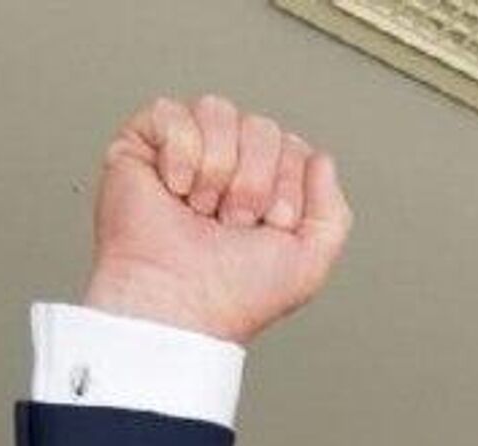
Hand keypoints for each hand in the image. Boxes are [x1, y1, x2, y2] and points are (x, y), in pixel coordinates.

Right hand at [83, 95, 351, 344]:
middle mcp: (230, 164)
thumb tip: (321, 158)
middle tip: (232, 224)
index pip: (294, 148)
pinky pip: (173, 112)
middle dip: (254, 183)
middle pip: (262, 127)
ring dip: (219, 171)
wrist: (182, 302)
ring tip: (202, 211)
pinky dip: (181, 157)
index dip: (287, 188)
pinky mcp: (143, 142)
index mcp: (268, 187)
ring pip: (219, 111)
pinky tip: (175, 190)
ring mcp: (187, 150)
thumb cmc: (238, 293)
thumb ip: (333, 212)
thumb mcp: (310, 261)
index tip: (271, 228)